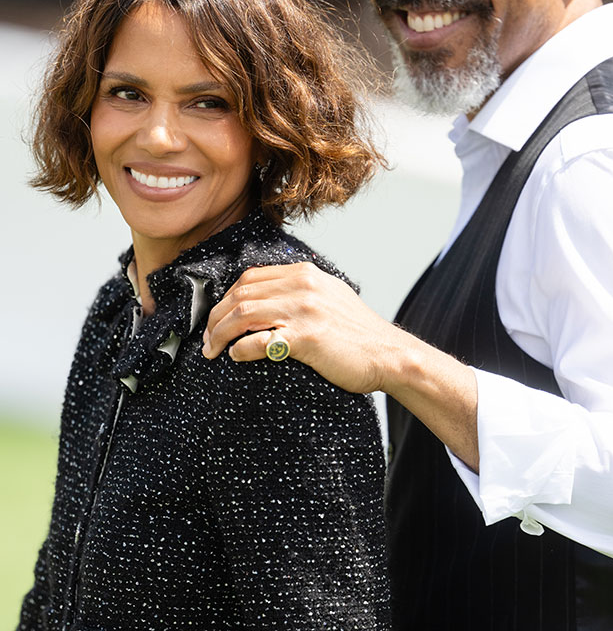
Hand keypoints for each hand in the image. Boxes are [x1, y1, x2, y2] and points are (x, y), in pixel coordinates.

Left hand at [202, 262, 409, 394]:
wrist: (388, 353)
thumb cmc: (358, 333)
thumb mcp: (330, 295)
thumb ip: (301, 289)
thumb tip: (268, 296)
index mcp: (304, 274)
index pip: (250, 277)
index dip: (225, 298)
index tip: (217, 318)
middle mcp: (302, 286)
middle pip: (240, 294)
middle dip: (215, 318)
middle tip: (207, 340)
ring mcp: (304, 310)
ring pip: (243, 314)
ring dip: (220, 334)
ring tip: (212, 351)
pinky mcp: (306, 338)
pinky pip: (260, 341)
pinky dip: (241, 349)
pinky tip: (236, 357)